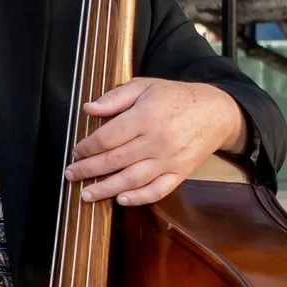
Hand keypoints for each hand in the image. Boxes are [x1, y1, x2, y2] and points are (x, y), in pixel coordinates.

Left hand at [67, 76, 246, 206]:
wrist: (216, 113)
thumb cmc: (176, 98)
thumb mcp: (145, 86)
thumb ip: (115, 98)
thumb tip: (88, 109)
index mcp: (146, 116)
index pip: (108, 137)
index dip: (87, 147)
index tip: (76, 151)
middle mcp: (158, 140)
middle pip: (115, 160)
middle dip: (88, 170)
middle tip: (71, 175)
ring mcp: (170, 159)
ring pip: (133, 179)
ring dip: (106, 189)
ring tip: (86, 194)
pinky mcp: (180, 173)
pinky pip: (158, 190)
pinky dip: (139, 198)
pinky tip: (121, 200)